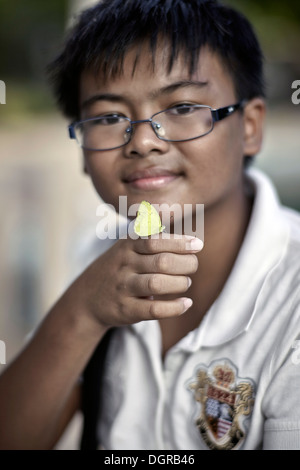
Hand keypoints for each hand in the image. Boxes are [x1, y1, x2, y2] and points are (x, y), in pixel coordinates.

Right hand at [72, 234, 202, 328]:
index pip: (155, 240)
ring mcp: (123, 288)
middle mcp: (124, 265)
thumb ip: (151, 239)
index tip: (197, 245)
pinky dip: (174, 307)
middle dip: (185, 264)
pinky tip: (186, 303)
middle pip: (162, 262)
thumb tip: (187, 237)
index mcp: (126, 246)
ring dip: (180, 283)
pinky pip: (154, 309)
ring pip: (158, 284)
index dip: (179, 242)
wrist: (86, 299)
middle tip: (193, 266)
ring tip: (186, 283)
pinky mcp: (126, 310)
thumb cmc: (117, 270)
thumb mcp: (126, 248)